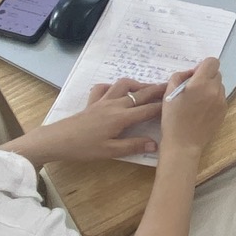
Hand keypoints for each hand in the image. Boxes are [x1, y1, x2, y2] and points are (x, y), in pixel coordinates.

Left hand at [33, 78, 166, 162]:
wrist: (58, 140)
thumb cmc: (84, 148)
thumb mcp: (111, 151)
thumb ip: (133, 146)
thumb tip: (155, 143)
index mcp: (122, 117)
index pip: (148, 109)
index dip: (163, 106)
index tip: (177, 102)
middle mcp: (115, 104)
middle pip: (140, 93)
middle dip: (157, 89)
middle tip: (171, 86)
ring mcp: (102, 101)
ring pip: (123, 85)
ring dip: (136, 84)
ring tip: (145, 88)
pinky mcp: (92, 102)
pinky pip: (103, 88)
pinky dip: (112, 86)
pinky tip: (115, 91)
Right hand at [158, 57, 225, 156]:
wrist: (184, 144)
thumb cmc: (173, 118)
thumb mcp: (168, 93)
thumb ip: (180, 76)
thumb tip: (191, 73)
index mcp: (201, 83)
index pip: (212, 62)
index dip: (203, 66)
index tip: (194, 75)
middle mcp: (215, 90)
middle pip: (216, 73)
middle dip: (206, 77)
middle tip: (193, 88)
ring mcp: (222, 101)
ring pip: (219, 85)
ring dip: (210, 88)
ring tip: (197, 100)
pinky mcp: (224, 110)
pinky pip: (221, 97)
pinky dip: (213, 98)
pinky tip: (202, 109)